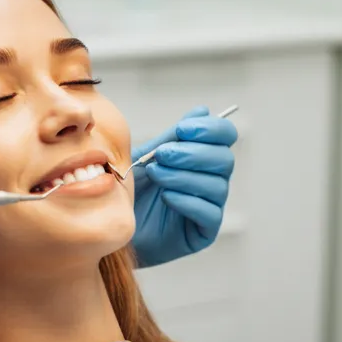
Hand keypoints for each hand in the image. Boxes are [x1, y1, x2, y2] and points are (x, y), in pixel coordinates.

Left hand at [131, 107, 236, 267]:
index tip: (182, 129)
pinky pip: (209, 212)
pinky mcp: (205, 231)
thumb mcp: (148, 158)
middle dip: (192, 153)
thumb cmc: (133, 192)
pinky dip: (187, 200)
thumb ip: (172, 137)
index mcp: (203, 158)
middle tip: (162, 155)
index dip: (210, 129)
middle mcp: (212, 180)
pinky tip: (166, 197)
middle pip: (224, 159)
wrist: (115, 226)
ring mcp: (211, 206)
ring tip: (156, 174)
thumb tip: (202, 110)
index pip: (225, 136)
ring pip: (216, 185)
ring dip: (183, 176)